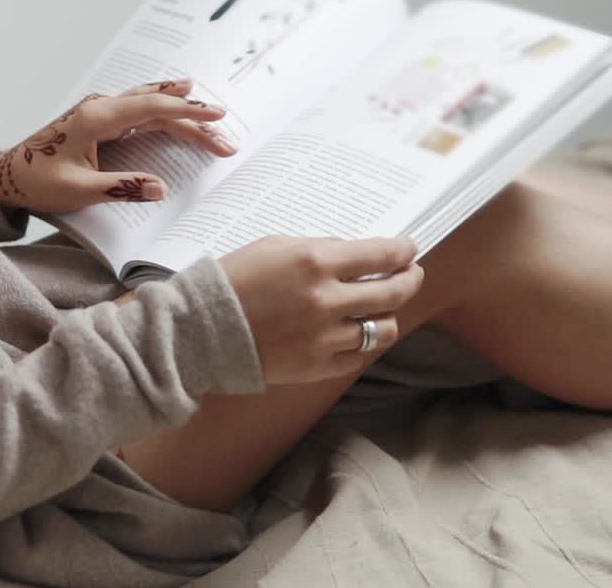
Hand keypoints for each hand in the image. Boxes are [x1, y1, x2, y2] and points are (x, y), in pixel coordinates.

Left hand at [0, 78, 236, 213]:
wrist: (8, 175)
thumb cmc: (36, 182)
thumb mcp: (78, 191)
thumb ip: (120, 187)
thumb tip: (161, 188)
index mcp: (96, 118)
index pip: (152, 108)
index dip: (187, 113)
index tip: (215, 117)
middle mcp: (101, 108)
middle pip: (157, 106)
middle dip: (193, 118)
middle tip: (226, 133)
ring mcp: (100, 112)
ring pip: (150, 105)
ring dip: (181, 111)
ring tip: (211, 111)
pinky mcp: (100, 121)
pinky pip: (139, 111)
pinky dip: (163, 111)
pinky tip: (176, 105)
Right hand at [219, 236, 422, 384]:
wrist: (201, 330)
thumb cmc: (233, 281)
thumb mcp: (274, 246)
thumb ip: (319, 247)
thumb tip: (355, 254)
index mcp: (314, 262)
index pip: (382, 254)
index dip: (403, 251)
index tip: (408, 250)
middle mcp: (326, 300)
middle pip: (394, 292)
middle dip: (410, 279)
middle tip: (411, 274)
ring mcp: (324, 337)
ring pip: (384, 329)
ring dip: (389, 315)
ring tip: (382, 308)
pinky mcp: (317, 366)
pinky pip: (360, 356)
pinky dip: (365, 342)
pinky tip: (360, 331)